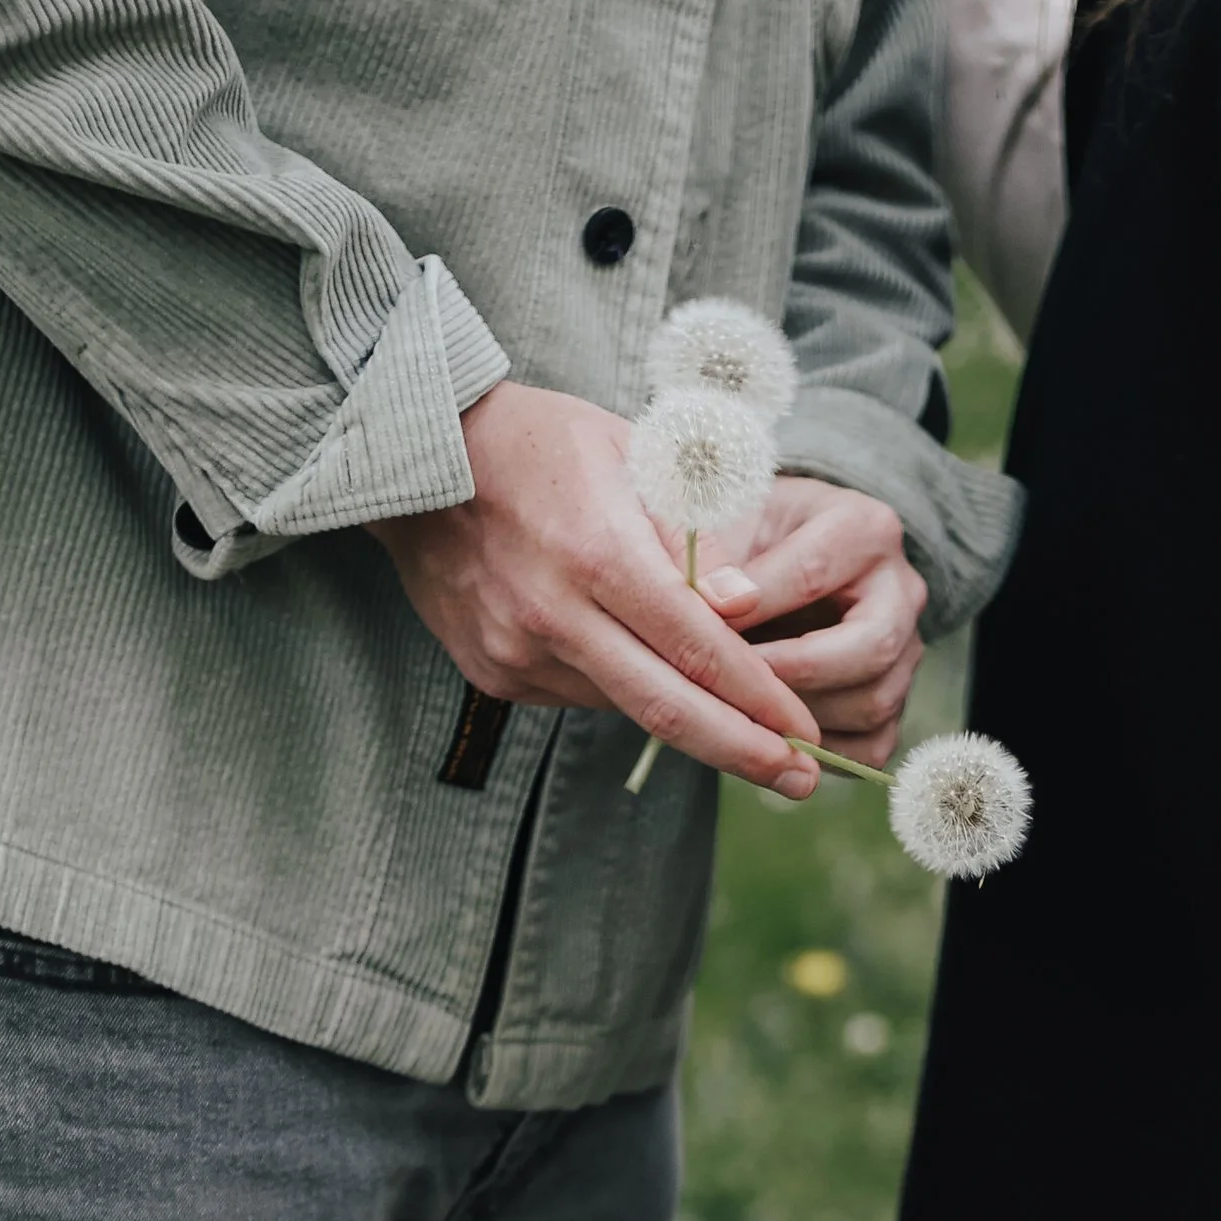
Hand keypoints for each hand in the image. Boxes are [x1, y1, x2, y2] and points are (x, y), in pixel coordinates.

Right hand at [372, 382, 820, 794]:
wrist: (414, 458)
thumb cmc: (539, 441)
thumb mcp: (630, 454)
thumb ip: (691, 533)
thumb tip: (742, 612)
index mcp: (597, 554)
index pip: (698, 648)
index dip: (760, 700)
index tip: (807, 732)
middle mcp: (553, 616)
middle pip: (667, 709)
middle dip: (744, 751)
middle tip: (803, 780)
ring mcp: (517, 654)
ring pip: (625, 705)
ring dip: (688, 718)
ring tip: (742, 726)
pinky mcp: (493, 673)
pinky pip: (581, 694)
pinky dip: (625, 687)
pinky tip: (645, 668)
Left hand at [705, 476, 928, 766]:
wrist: (777, 568)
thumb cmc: (751, 542)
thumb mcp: (731, 525)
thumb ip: (720, 559)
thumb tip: (715, 605)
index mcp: (865, 529)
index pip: (813, 575)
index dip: (753, 607)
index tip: (698, 625)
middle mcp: (902, 590)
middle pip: (869, 648)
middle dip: (793, 673)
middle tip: (733, 681)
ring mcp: (907, 652)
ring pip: (872, 704)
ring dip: (804, 717)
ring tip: (747, 707)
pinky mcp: (895, 705)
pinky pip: (869, 749)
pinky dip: (820, 753)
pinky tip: (773, 734)